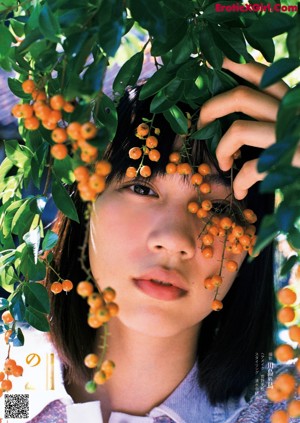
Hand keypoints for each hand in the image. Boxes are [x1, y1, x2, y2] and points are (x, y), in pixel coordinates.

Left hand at [197, 58, 289, 199]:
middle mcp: (288, 112)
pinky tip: (240, 193)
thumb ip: (280, 111)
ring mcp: (287, 137)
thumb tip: (250, 111)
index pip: (261, 73)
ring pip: (238, 130)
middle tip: (201, 123)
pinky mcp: (287, 162)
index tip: (212, 64)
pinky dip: (240, 183)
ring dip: (221, 149)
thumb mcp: (296, 120)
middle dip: (210, 108)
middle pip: (239, 97)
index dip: (233, 65)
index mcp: (292, 100)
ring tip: (223, 163)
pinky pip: (251, 169)